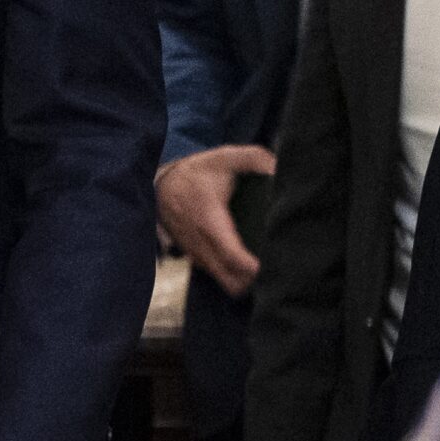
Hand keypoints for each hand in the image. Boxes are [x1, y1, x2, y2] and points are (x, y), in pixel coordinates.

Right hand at [155, 145, 274, 295]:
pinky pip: (218, 277)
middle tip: (277, 266)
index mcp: (209, 218)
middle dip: (256, 280)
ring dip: (247, 281)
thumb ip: (252, 158)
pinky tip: (251, 264)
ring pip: (226, 282)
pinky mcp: (196, 258)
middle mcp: (201, 242)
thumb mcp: (222, 157)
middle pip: (232, 279)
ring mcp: (197, 254)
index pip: (231, 254)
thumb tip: (278, 167)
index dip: (252, 267)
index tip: (272, 264)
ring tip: (269, 267)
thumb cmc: (197, 172)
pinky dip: (235, 277)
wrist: (161, 187)